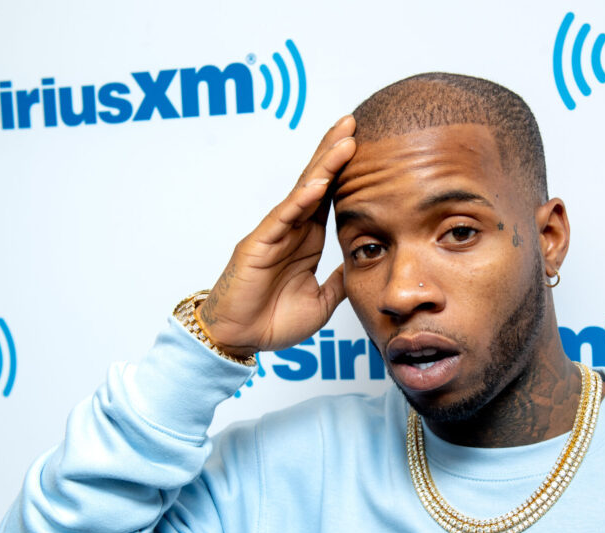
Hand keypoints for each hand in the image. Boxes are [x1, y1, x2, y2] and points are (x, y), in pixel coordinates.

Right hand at [195, 116, 356, 356]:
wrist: (241, 339)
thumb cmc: (274, 320)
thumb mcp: (322, 302)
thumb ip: (339, 281)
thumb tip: (361, 265)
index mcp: (308, 239)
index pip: (330, 196)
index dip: (346, 171)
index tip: (364, 145)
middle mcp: (292, 229)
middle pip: (317, 181)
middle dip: (334, 151)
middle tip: (353, 122)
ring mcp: (275, 234)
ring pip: (302, 192)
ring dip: (324, 165)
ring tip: (344, 139)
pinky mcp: (259, 245)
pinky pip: (283, 218)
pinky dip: (300, 199)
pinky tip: (318, 182)